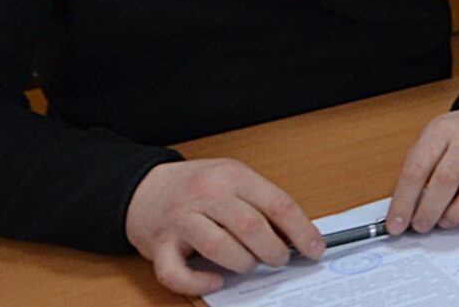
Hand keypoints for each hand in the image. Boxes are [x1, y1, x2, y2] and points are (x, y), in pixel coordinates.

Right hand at [124, 157, 321, 296]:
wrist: (142, 188)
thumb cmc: (195, 186)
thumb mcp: (233, 180)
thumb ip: (262, 202)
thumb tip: (297, 235)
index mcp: (232, 176)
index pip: (278, 204)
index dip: (302, 231)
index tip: (315, 248)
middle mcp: (206, 194)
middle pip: (251, 227)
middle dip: (273, 250)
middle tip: (279, 260)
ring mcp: (180, 219)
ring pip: (219, 247)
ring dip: (242, 263)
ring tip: (249, 265)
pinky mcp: (158, 245)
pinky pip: (177, 272)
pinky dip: (199, 282)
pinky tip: (215, 279)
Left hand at [385, 102, 458, 235]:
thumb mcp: (433, 139)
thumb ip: (420, 169)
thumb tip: (404, 210)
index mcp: (443, 130)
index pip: (417, 169)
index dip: (403, 201)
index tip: (395, 224)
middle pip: (447, 178)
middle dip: (429, 210)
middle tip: (421, 226)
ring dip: (458, 213)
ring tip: (445, 222)